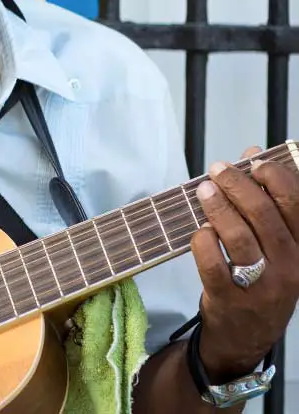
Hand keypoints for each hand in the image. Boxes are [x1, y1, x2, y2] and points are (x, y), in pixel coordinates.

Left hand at [192, 145, 298, 381]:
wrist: (244, 337)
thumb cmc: (259, 279)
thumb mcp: (274, 244)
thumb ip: (266, 198)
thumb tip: (252, 152)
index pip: (296, 205)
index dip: (275, 177)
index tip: (253, 161)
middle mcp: (287, 268)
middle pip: (264, 216)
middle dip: (238, 185)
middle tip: (217, 169)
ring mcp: (259, 286)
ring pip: (239, 238)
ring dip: (218, 208)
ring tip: (204, 190)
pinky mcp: (228, 298)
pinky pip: (212, 263)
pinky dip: (202, 241)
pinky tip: (199, 230)